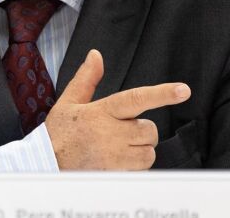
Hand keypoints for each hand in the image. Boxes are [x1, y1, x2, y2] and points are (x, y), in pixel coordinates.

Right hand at [45, 49, 190, 169]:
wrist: (45, 165)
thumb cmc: (58, 133)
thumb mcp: (69, 102)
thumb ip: (87, 79)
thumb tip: (95, 55)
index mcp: (101, 111)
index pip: (136, 98)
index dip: (162, 94)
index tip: (183, 90)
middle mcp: (110, 133)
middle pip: (149, 130)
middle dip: (142, 131)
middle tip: (124, 132)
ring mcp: (114, 156)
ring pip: (148, 152)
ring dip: (140, 150)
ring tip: (118, 149)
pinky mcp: (115, 174)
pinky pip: (140, 170)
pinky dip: (134, 166)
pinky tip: (116, 162)